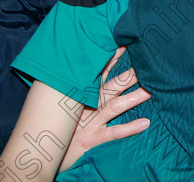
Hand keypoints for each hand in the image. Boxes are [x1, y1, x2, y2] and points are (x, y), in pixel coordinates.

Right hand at [61, 47, 151, 168]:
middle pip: (114, 86)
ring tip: (151, 90)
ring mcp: (92, 121)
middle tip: (149, 64)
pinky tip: (145, 123)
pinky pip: (114, 132)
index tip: (126, 43)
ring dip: (134, 98)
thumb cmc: (61, 125)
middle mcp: (90, 104)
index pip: (101, 71)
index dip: (113, 57)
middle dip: (131, 74)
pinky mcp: (92, 138)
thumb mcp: (68, 103)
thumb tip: (83, 71)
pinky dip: (129, 128)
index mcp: (84, 94)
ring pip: (116, 106)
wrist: (42, 151)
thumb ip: (78, 87)